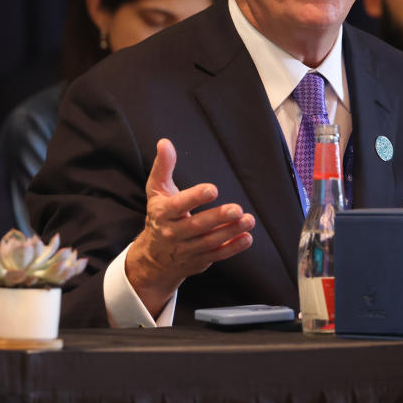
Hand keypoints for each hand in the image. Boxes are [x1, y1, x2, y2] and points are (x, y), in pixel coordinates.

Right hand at [124, 139, 254, 315]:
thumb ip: (163, 167)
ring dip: (231, 232)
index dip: (195, 197)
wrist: (153, 257)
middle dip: (217, 218)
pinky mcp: (199, 260)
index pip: (178, 205)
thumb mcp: (156, 190)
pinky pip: (217, 255)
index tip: (213, 189)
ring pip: (210, 241)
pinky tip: (247, 237)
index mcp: (163, 213)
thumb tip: (164, 142)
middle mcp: (174, 233)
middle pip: (197, 226)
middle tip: (236, 209)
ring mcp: (187, 249)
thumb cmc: (160, 215)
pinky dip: (233, 248)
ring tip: (248, 220)